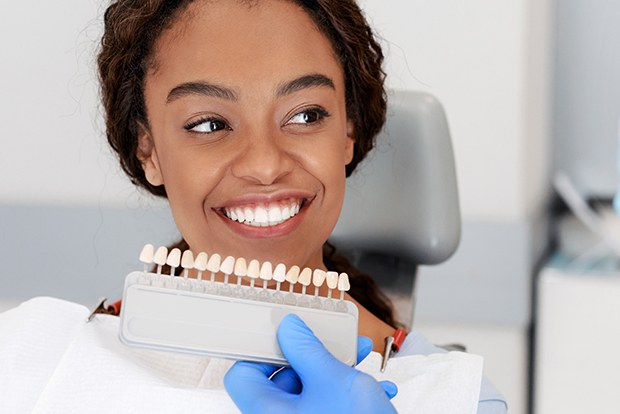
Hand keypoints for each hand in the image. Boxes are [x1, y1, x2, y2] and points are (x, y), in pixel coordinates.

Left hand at [224, 314, 396, 413]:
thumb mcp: (333, 380)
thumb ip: (307, 349)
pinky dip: (347, 395)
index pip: (243, 374)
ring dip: (337, 373)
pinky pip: (327, 408)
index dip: (264, 350)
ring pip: (310, 393)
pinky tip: (376, 391)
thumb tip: (289, 328)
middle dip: (314, 357)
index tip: (289, 337)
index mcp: (267, 413)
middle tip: (337, 345)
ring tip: (364, 364)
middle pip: (282, 380)